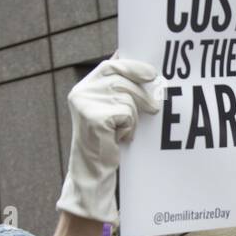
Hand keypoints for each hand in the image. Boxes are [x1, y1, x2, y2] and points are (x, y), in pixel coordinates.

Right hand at [56, 55, 162, 224]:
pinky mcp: (95, 118)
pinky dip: (129, 127)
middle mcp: (81, 93)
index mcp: (83, 88)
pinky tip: (119, 138)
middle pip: (121, 81)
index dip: (132, 67)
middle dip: (142, 94)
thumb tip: (142, 69)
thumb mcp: (109, 109)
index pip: (110, 66)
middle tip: (155, 108)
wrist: (93, 168)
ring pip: (126, 98)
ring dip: (134, 117)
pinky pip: (126, 114)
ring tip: (125, 130)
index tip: (151, 74)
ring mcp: (86, 105)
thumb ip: (118, 89)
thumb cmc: (106, 138)